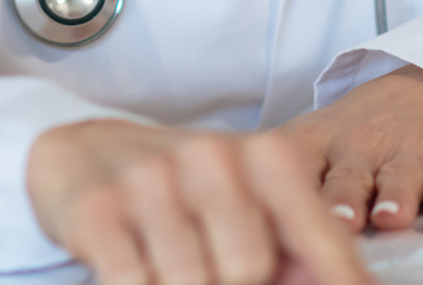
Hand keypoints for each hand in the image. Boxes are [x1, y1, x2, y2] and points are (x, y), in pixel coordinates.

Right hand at [26, 119, 368, 284]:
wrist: (84, 150)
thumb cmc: (182, 187)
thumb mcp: (246, 200)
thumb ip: (296, 244)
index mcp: (264, 156)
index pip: (317, 233)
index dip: (338, 276)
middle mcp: (211, 158)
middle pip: (249, 267)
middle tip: (211, 269)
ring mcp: (152, 180)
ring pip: (191, 280)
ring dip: (180, 284)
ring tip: (168, 264)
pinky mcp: (99, 209)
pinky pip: (134, 283)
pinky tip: (137, 267)